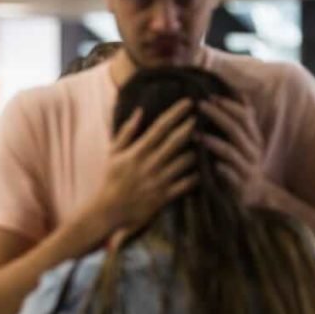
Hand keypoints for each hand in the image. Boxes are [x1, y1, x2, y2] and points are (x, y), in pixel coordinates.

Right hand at [89, 100, 196, 232]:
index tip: (188, 103)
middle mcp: (149, 165)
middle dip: (190, 127)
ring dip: (196, 151)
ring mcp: (158, 181)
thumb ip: (127, 131)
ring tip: (206, 141)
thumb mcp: (113, 153)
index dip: (176, 113)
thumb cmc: (110, 179)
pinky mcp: (163, 197)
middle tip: (203, 116)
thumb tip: (140, 111)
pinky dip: (196, 176)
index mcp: (137, 152)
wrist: (108, 211)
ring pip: (184, 162)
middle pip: (175, 141)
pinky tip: (203, 169)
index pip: (160, 127)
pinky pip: (185, 185)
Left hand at [198, 96, 267, 205]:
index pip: (244, 116)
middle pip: (236, 130)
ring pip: (231, 152)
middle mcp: (253, 151)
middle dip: (218, 115)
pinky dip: (223, 170)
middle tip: (200, 105)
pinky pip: (232, 177)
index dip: (229, 105)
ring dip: (213, 142)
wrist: (256, 195)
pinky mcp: (241, 187)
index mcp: (254, 138)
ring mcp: (247, 169)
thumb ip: (243, 118)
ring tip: (196, 135)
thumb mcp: (247, 140)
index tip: (210, 95)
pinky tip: (211, 165)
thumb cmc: (245, 163)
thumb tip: (238, 91)